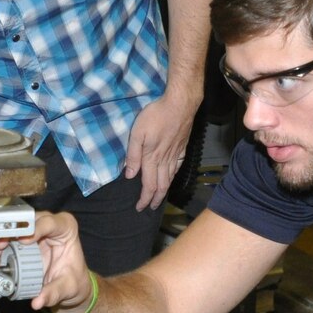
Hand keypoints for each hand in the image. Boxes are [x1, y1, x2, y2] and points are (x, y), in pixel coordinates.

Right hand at [0, 211, 91, 312]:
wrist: (67, 286)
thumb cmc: (72, 280)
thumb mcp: (67, 288)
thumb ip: (53, 293)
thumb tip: (38, 301)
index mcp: (66, 228)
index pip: (49, 222)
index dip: (35, 229)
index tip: (24, 241)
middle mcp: (48, 225)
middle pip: (26, 221)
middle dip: (12, 231)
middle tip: (2, 245)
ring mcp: (32, 231)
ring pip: (13, 228)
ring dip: (1, 238)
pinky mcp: (20, 240)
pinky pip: (6, 239)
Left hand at [123, 89, 197, 211]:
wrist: (180, 104)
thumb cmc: (155, 116)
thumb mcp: (137, 133)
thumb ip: (133, 155)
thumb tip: (130, 175)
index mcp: (152, 158)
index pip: (149, 185)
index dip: (144, 199)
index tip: (139, 208)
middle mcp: (165, 160)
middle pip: (161, 186)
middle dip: (155, 199)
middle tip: (150, 208)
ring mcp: (175, 154)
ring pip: (170, 178)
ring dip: (164, 190)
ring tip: (159, 197)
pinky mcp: (182, 147)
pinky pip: (177, 167)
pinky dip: (173, 176)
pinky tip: (171, 177)